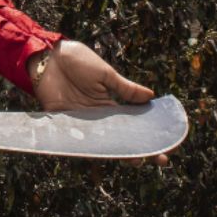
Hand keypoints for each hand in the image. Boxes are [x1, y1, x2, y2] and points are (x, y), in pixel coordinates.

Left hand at [30, 41, 169, 166]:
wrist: (49, 56)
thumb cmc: (77, 61)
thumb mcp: (105, 74)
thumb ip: (125, 89)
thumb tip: (152, 97)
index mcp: (109, 106)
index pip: (131, 126)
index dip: (148, 136)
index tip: (168, 145)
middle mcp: (97, 118)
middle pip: (119, 140)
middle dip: (139, 151)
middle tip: (159, 159)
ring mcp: (81, 123)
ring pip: (102, 144)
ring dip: (117, 153)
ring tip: (136, 160)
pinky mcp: (63, 123)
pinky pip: (77, 140)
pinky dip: (88, 148)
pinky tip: (104, 155)